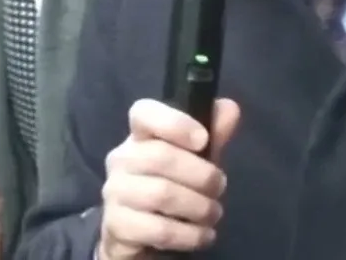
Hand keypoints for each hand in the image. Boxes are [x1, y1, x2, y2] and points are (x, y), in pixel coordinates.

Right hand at [98, 98, 241, 259]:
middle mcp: (121, 159)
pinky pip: (159, 229)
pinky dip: (189, 234)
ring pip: (162, 194)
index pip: (144, 113)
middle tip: (220, 187)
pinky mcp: (117, 225)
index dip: (175, 122)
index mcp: (139, 136)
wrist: (137, 232)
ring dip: (199, 207)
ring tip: (214, 213)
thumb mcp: (196, 160)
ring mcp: (115, 192)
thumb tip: (230, 108)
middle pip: (161, 157)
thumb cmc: (171, 185)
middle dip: (202, 175)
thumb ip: (213, 135)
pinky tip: (204, 235)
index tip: (203, 139)